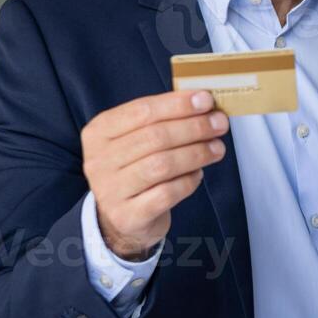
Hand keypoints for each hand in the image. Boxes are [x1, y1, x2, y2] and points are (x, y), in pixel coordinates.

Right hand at [81, 89, 228, 259]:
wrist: (123, 217)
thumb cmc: (136, 168)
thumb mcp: (138, 139)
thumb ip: (163, 119)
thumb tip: (203, 102)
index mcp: (98, 132)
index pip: (142, 111)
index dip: (178, 104)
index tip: (207, 100)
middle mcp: (98, 160)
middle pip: (154, 136)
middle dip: (194, 127)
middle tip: (219, 124)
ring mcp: (110, 190)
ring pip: (162, 164)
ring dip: (196, 153)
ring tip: (217, 148)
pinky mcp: (127, 215)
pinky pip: (167, 193)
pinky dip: (189, 181)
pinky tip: (198, 174)